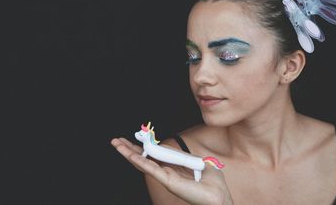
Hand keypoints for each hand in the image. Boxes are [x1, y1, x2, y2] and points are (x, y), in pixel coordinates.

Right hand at [111, 137, 233, 204]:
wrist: (219, 197)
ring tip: (116, 144)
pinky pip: (151, 169)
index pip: (153, 155)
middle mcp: (165, 172)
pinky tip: (130, 155)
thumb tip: (171, 148)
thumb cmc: (212, 183)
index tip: (133, 138)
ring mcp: (165, 177)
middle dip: (129, 149)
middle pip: (143, 159)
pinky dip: (140, 160)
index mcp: (172, 168)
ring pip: (143, 163)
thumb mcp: (197, 162)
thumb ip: (183, 155)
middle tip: (116, 141)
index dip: (142, 147)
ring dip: (128, 153)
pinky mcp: (168, 181)